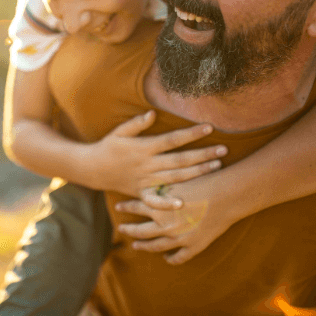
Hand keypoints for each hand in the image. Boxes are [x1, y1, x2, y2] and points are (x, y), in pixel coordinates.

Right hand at [85, 110, 226, 206]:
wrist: (92, 169)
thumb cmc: (109, 146)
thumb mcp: (119, 131)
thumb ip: (136, 123)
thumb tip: (153, 113)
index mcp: (144, 147)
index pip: (172, 139)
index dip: (191, 133)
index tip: (209, 126)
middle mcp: (147, 164)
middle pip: (180, 160)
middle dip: (202, 154)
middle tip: (224, 149)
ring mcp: (145, 180)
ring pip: (175, 178)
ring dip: (197, 173)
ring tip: (216, 166)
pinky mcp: (142, 192)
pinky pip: (156, 199)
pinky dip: (168, 202)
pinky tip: (184, 202)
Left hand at [115, 173, 244, 263]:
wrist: (225, 196)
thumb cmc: (202, 182)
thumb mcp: (176, 180)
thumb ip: (161, 187)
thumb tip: (147, 186)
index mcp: (158, 207)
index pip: (135, 207)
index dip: (126, 206)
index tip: (118, 206)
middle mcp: (164, 225)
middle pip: (140, 231)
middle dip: (129, 230)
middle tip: (121, 229)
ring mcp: (178, 238)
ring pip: (155, 246)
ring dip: (144, 246)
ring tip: (136, 246)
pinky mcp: (193, 246)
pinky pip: (178, 257)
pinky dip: (171, 259)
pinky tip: (167, 258)